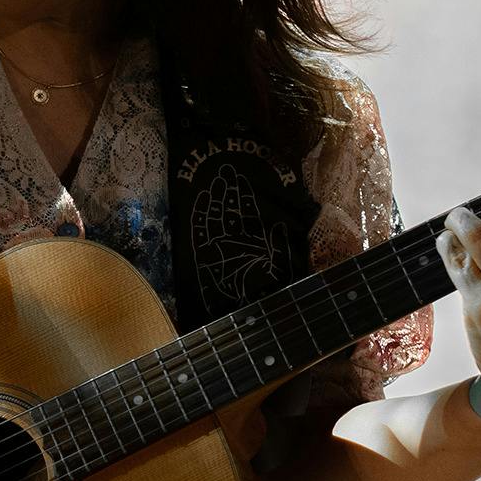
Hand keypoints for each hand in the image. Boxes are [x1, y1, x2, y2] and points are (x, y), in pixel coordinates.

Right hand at [192, 163, 289, 307]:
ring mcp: (216, 246)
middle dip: (227, 190)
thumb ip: (279, 244)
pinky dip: (201, 213)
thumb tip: (278, 221)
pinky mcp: (203, 254)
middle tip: (227, 168)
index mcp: (248, 242)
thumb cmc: (266, 293)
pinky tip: (203, 196)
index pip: (243, 213)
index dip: (242, 195)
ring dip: (216, 197)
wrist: (246, 312)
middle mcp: (231, 241)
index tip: (242, 177)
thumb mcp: (280, 265)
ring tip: (217, 177)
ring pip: (214, 216)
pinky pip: (200, 230)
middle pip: (227, 210)